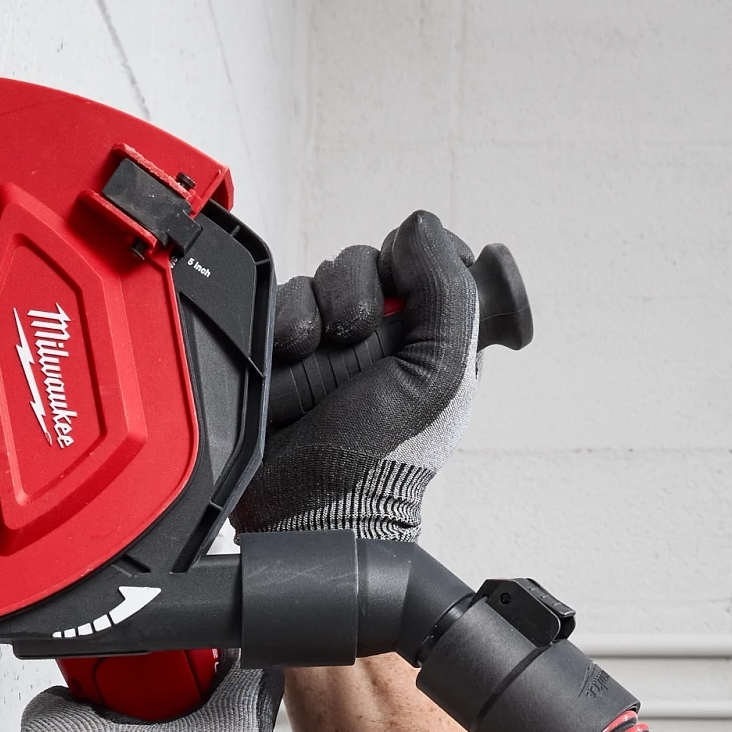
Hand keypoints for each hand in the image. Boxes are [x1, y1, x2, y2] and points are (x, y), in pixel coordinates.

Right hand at [233, 209, 529, 540]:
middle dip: (359, 288)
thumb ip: (447, 291)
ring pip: (328, 274)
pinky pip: (285, 297)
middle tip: (355, 334)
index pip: (437, 261)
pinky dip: (284, 317)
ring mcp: (337, 343)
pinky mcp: (287, 349)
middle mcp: (391, 338)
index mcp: (442, 342)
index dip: (420, 263)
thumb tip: (419, 225)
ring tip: (314, 351)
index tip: (405, 291)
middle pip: (376, 260)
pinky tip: (287, 351)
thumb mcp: (439, 373)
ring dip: (318, 306)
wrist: (308, 506)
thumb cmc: (382, 459)